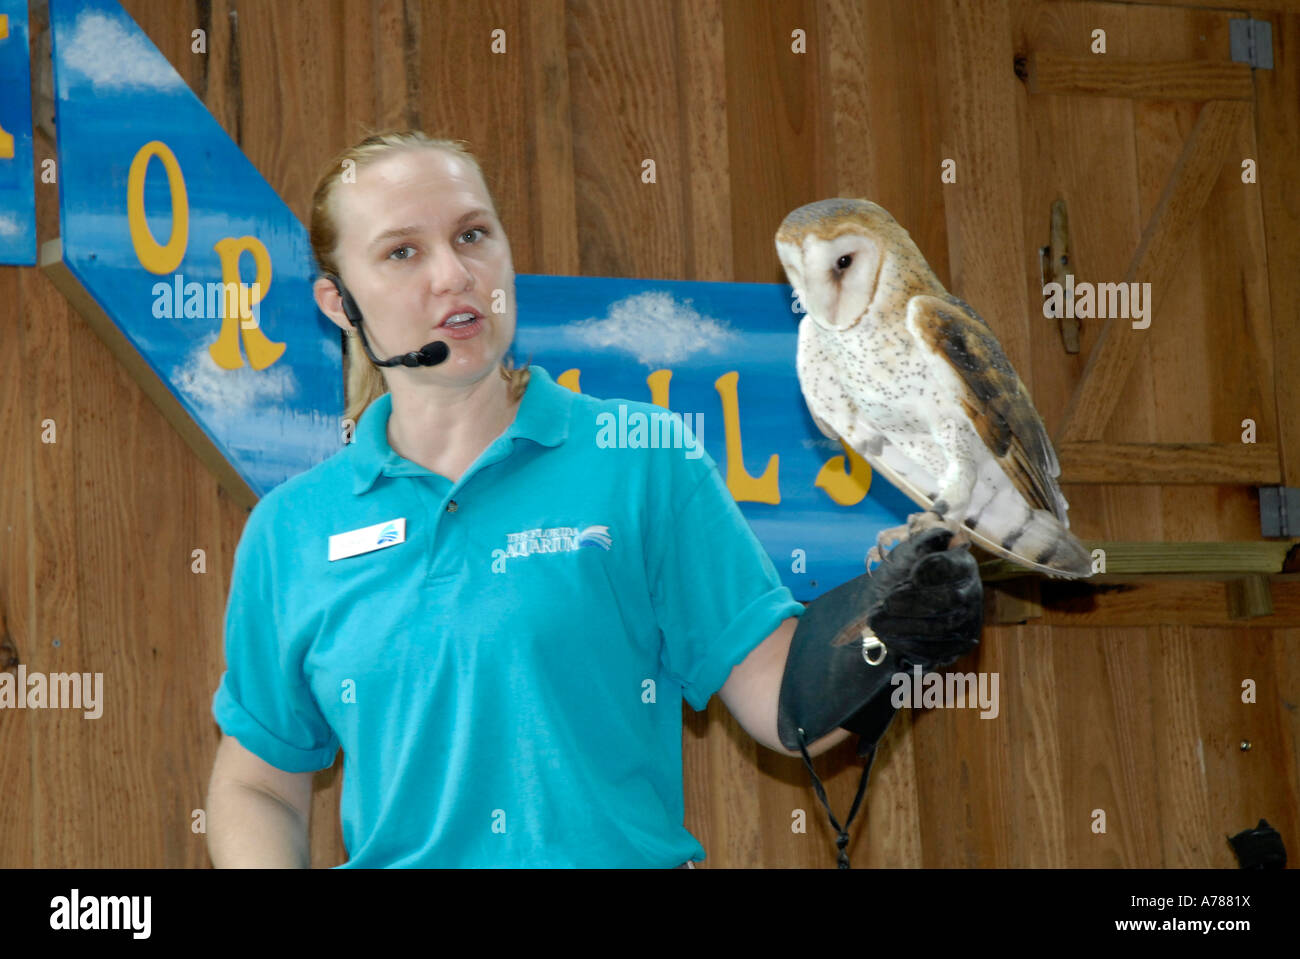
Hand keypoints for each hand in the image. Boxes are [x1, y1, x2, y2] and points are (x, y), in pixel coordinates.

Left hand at [865, 526, 982, 668]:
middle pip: (951, 599)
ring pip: (942, 626)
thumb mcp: (904, 556)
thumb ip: (918, 544)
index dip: (934, 569)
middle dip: (915, 601)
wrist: (890, 612)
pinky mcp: (957, 646)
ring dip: (906, 624)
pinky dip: (909, 642)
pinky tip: (887, 636)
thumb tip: (935, 528)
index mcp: (960, 564)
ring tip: (876, 620)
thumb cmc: (899, 577)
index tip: (912, 574)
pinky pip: (938, 648)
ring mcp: (967, 622)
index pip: (954, 566)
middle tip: (886, 603)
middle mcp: (970, 592)